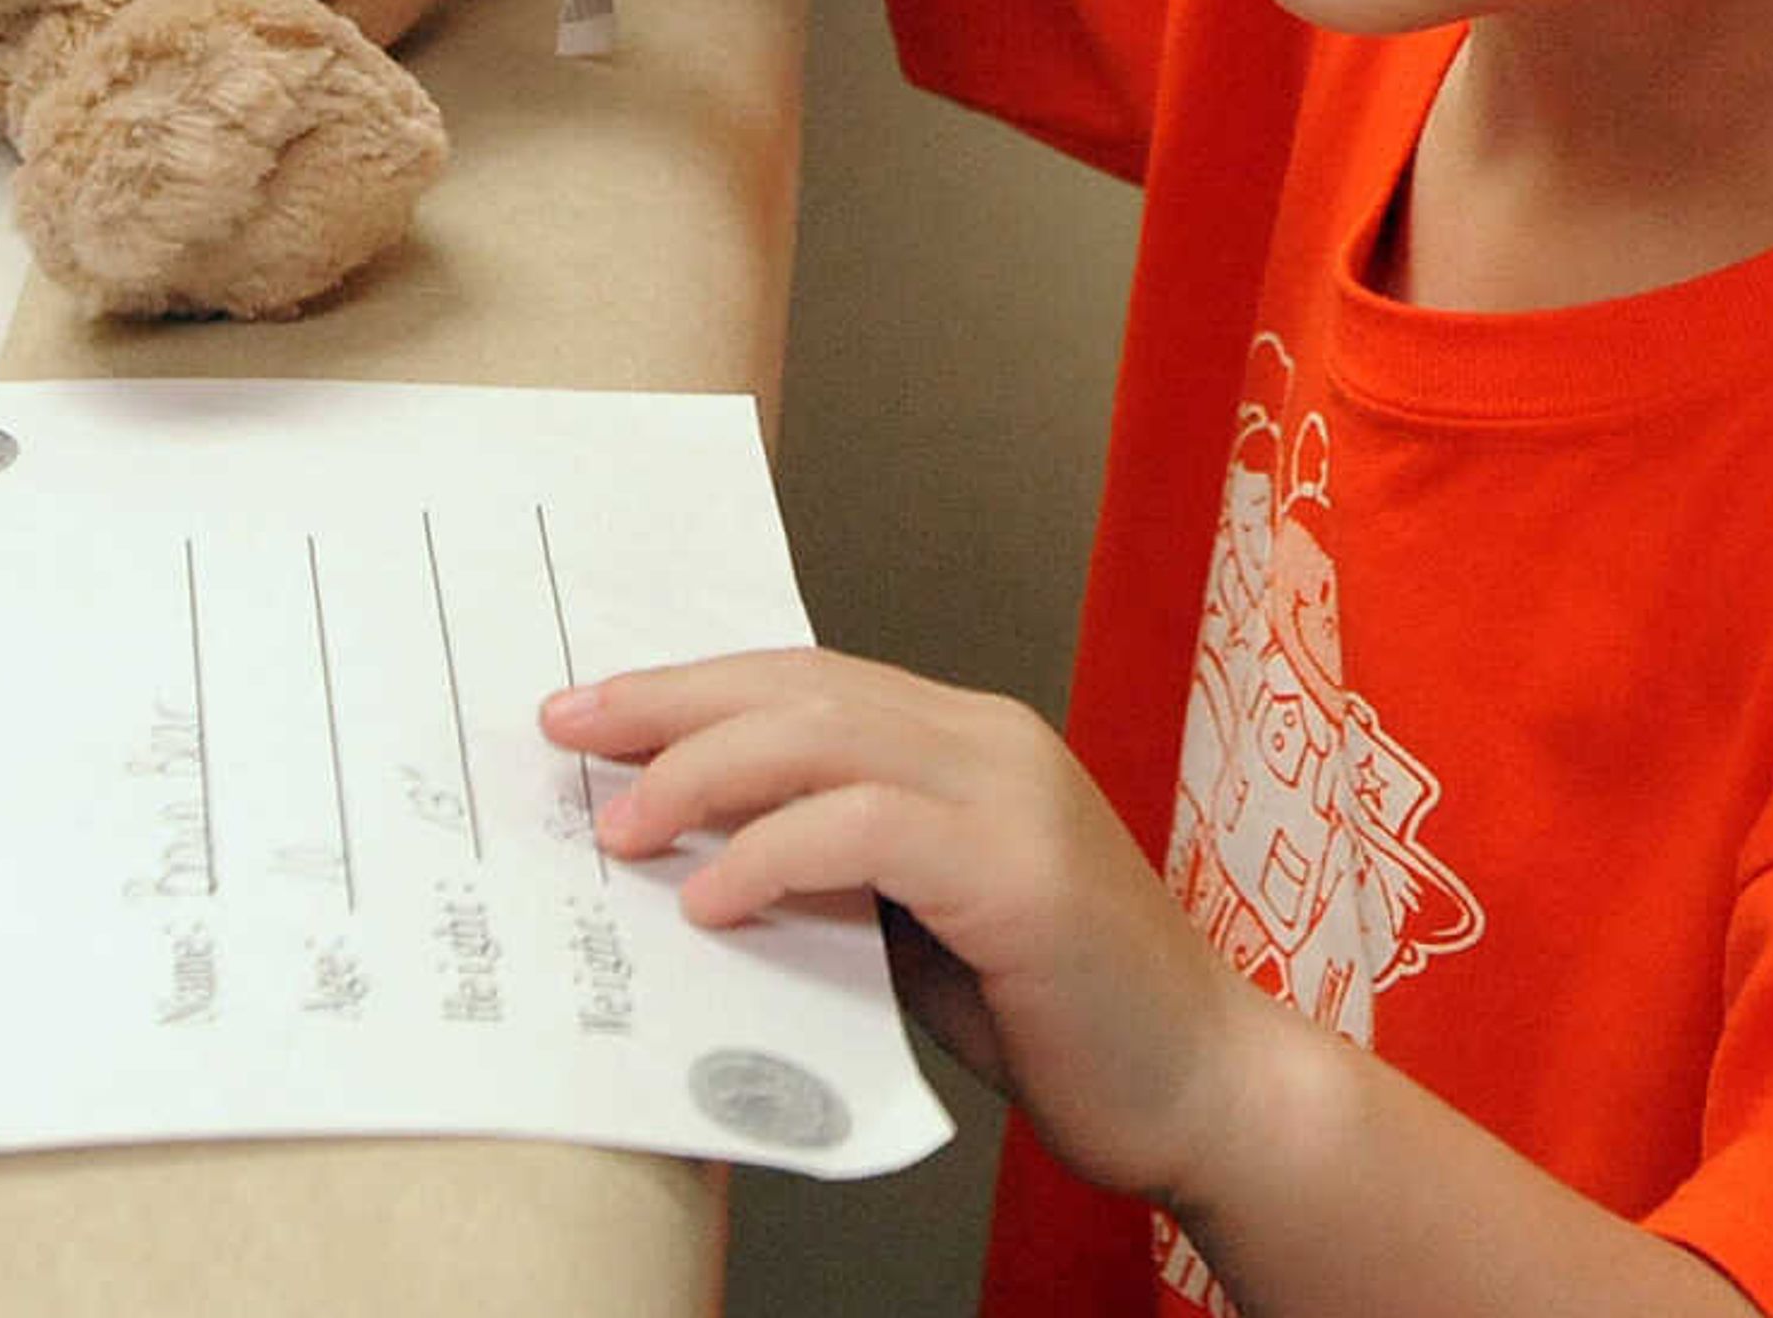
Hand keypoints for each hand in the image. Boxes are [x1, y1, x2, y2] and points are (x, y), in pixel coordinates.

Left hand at [541, 649, 1256, 1204]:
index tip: (592, 712)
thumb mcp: (922, 927)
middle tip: (566, 733)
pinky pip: (867, 829)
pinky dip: (774, 852)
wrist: (1206, 1090)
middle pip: (798, 687)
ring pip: (823, 736)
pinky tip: (712, 895)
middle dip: (667, 704)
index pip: (805, 681)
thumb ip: (837, 875)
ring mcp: (1012, 795)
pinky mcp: (1019, 871)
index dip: (692, 688)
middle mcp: (990, 741)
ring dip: (700, 775)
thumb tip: (700, 857)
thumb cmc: (1062, 1021)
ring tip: (617, 826)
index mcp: (968, 742)